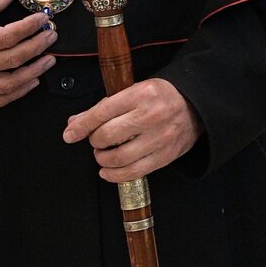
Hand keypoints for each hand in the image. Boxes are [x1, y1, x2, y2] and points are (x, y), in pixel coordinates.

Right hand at [0, 0, 56, 106]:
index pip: (9, 36)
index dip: (30, 27)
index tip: (43, 19)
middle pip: (14, 59)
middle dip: (38, 46)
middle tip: (51, 36)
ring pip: (10, 84)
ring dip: (34, 72)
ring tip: (49, 59)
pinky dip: (18, 92)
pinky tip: (31, 81)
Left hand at [62, 79, 201, 181]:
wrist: (195, 107)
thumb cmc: (161, 98)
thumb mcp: (134, 91)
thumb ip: (104, 107)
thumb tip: (75, 123)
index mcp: (142, 94)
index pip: (102, 112)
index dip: (81, 126)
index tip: (70, 134)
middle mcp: (152, 115)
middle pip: (107, 135)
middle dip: (94, 141)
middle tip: (97, 140)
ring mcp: (160, 137)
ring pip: (118, 157)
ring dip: (102, 159)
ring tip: (103, 154)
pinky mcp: (165, 156)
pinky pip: (133, 172)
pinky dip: (114, 175)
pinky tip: (108, 170)